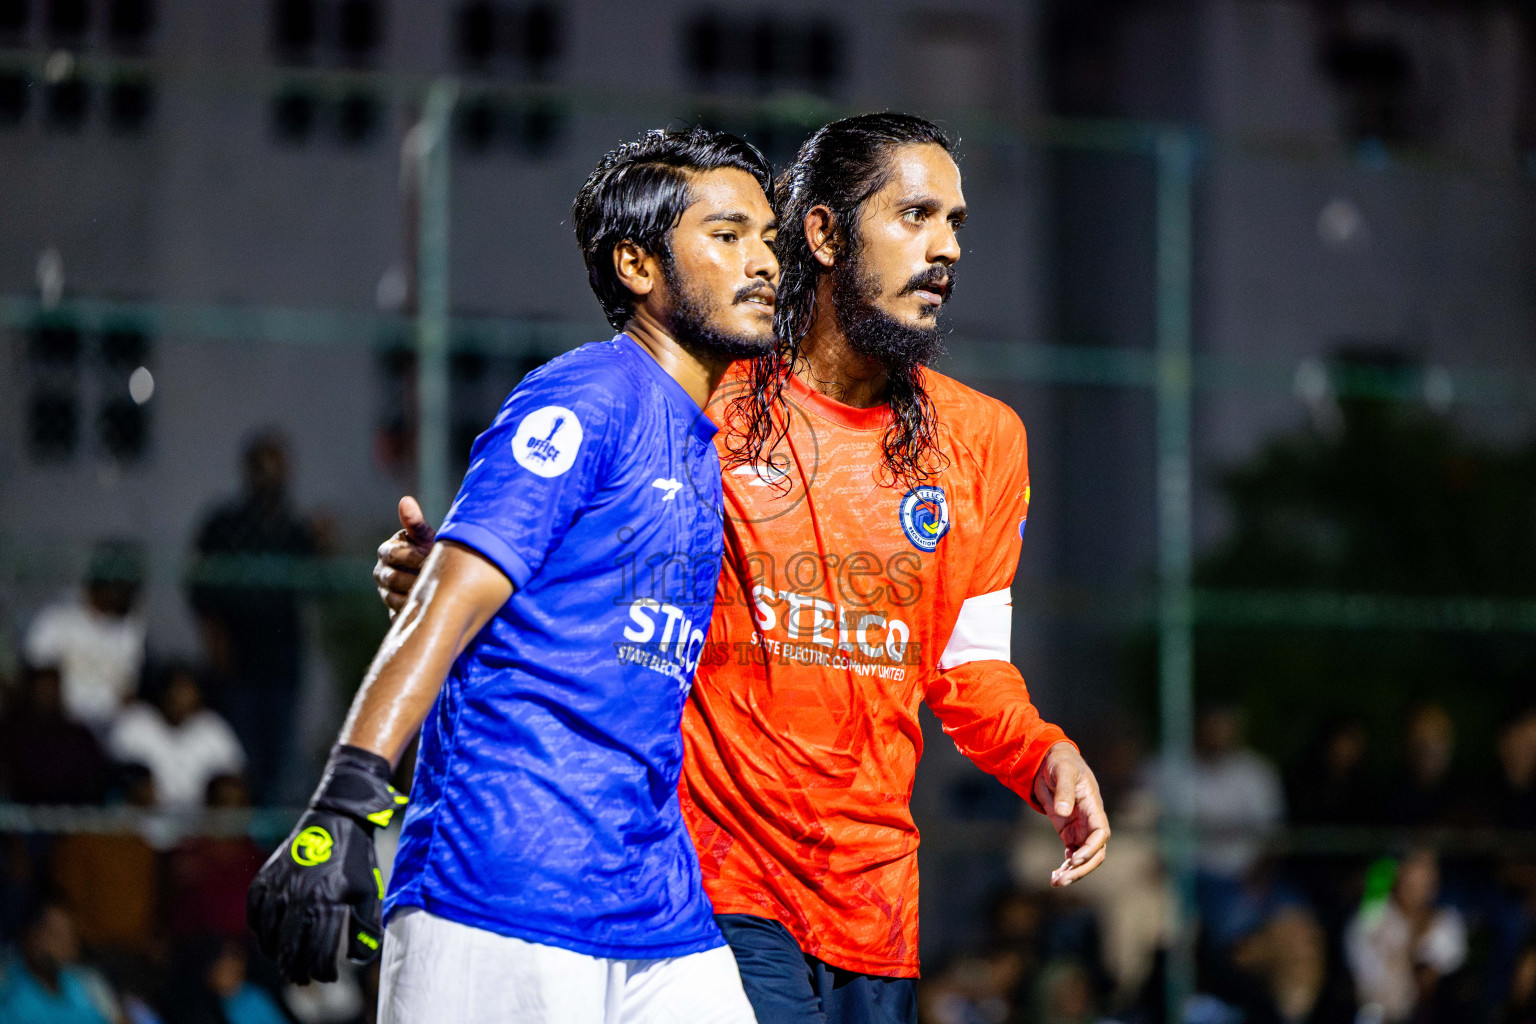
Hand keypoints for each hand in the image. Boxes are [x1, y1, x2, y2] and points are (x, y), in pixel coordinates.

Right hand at [248, 747, 406, 982]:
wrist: (337, 818)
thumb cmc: (356, 858)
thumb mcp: (369, 891)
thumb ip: (366, 927)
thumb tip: (358, 958)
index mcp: (327, 902)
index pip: (319, 952)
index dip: (323, 972)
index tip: (328, 977)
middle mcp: (299, 897)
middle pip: (290, 949)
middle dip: (298, 970)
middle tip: (304, 979)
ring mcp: (278, 887)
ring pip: (269, 935)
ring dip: (276, 954)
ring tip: (287, 963)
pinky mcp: (265, 877)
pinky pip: (254, 913)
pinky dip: (259, 930)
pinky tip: (269, 937)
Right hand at [374, 496, 434, 617]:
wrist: (444, 576)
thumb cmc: (433, 551)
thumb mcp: (427, 537)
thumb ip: (416, 523)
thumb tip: (406, 500)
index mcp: (387, 552)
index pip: (392, 555)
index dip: (412, 557)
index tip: (430, 558)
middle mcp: (382, 572)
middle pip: (391, 579)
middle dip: (414, 578)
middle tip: (435, 579)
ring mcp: (386, 593)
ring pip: (394, 599)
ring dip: (414, 597)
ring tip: (434, 594)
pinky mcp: (394, 611)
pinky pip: (399, 616)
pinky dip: (413, 614)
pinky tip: (428, 611)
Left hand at [1032, 742, 1109, 886]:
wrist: (1049, 760)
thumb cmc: (1060, 762)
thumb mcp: (1062, 772)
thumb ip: (1064, 791)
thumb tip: (1064, 812)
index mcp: (1093, 806)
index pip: (1101, 832)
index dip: (1092, 848)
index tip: (1075, 858)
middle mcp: (1089, 821)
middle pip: (1095, 852)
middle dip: (1082, 868)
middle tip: (1063, 878)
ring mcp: (1079, 828)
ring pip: (1084, 857)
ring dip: (1073, 872)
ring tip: (1056, 882)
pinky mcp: (1068, 832)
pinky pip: (1071, 854)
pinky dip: (1065, 866)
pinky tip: (1055, 875)